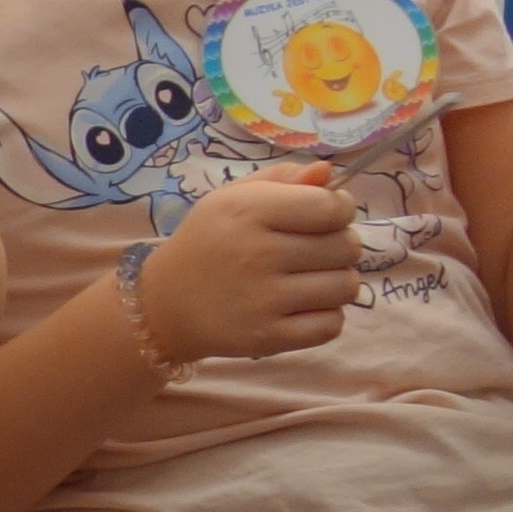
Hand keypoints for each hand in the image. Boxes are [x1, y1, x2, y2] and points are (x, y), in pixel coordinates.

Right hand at [134, 164, 359, 360]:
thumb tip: (329, 173)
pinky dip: (327, 316)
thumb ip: (283, 178)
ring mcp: (264, 300)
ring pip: (346, 286)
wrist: (166, 304)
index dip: (341, 209)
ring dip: (338, 281)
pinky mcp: (268, 338)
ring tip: (313, 278)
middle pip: (346, 247)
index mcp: (249, 210)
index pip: (331, 208)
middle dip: (341, 245)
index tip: (328, 215)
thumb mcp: (233, 197)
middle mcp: (257, 254)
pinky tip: (305, 306)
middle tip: (317, 250)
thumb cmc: (208, 241)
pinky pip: (332, 325)